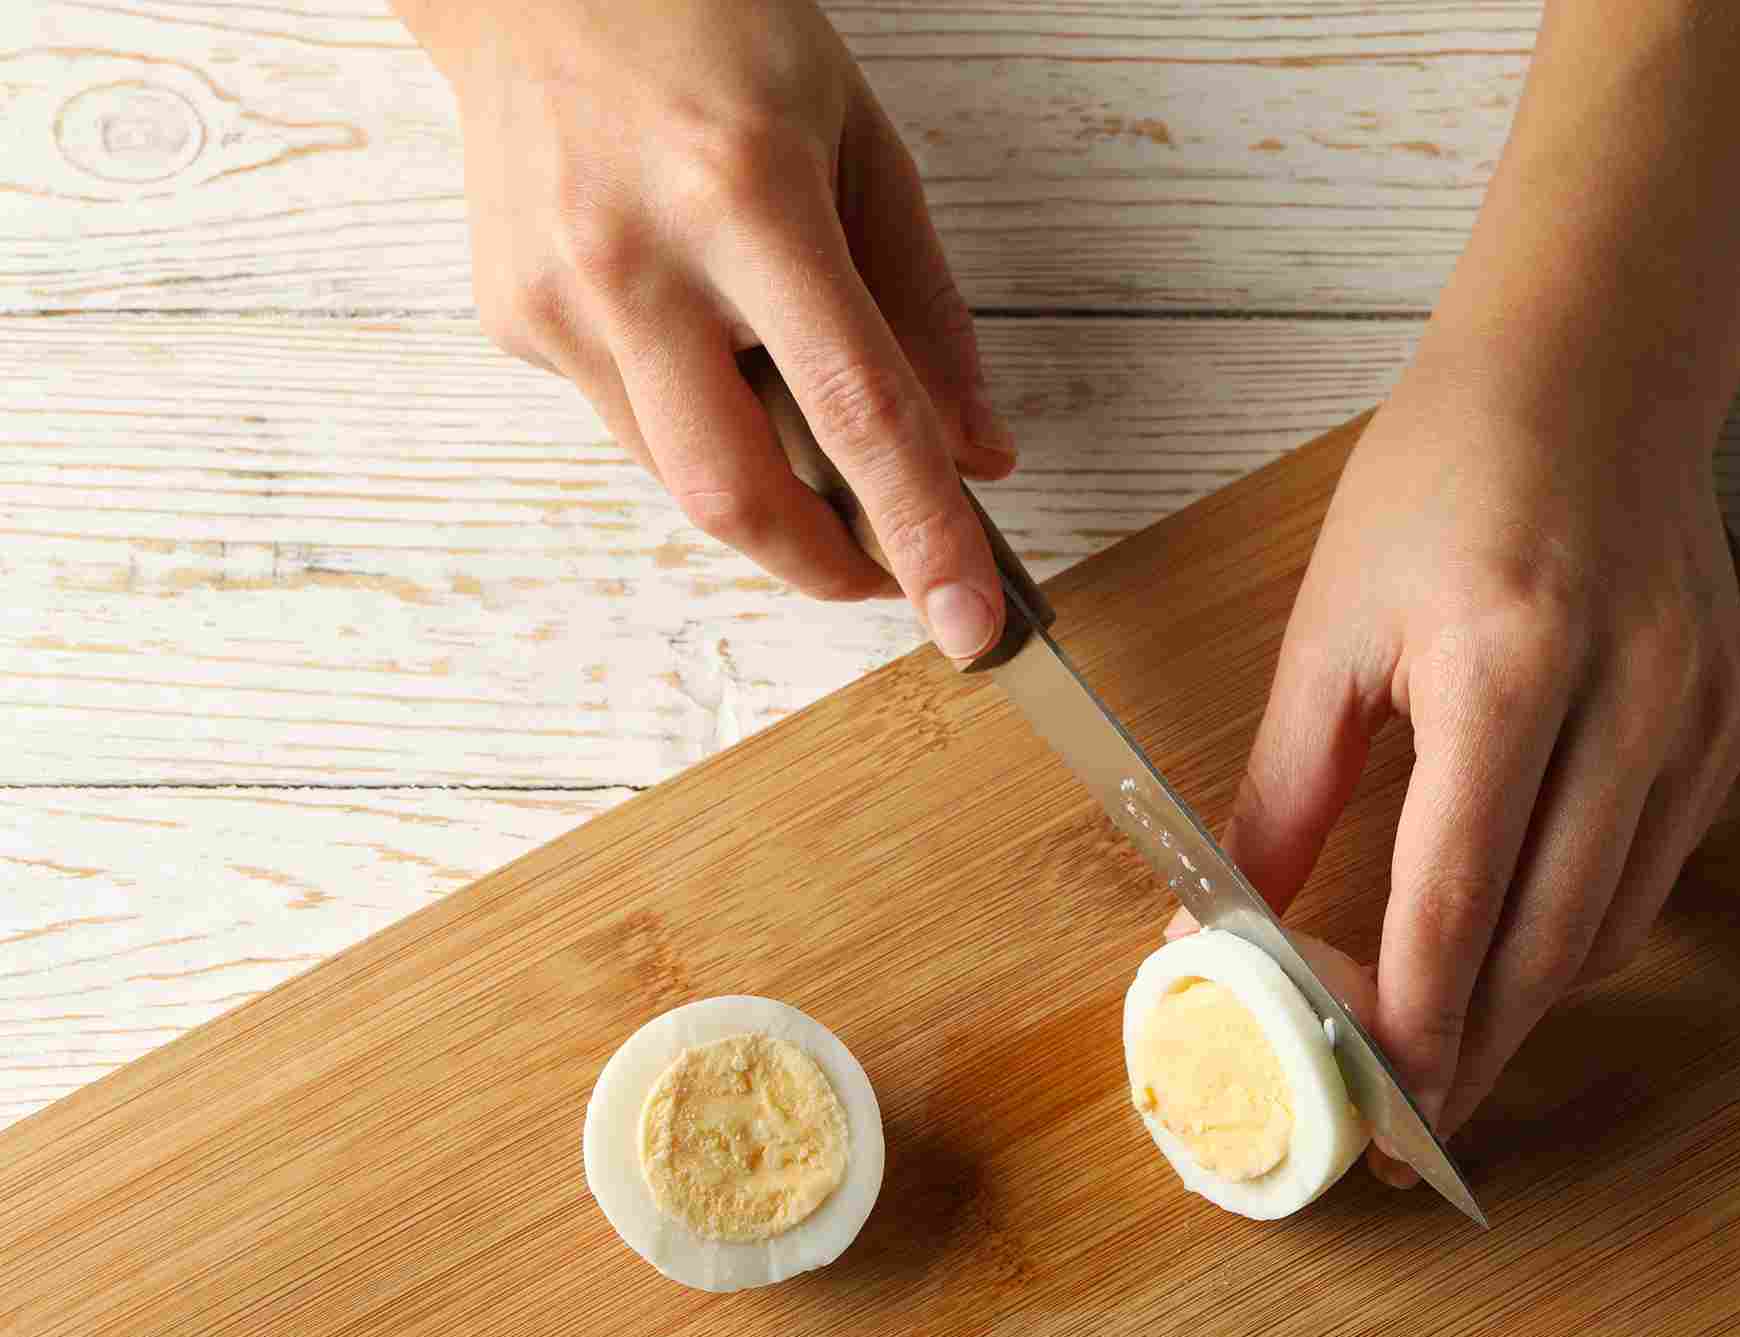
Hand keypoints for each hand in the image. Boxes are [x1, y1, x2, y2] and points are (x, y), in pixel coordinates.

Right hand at [398, 0, 1014, 657]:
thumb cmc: (712, 29)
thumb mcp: (860, 141)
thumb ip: (924, 309)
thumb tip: (977, 453)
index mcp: (745, 198)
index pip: (856, 412)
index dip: (923, 535)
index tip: (972, 625)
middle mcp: (634, 259)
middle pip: (740, 495)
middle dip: (829, 568)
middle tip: (889, 573)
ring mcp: (556, 299)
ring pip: (680, 478)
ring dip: (766, 489)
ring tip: (796, 407)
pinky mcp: (513, 322)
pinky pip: (631, 423)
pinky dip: (696, 420)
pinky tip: (699, 333)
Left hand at [1221, 324, 1739, 1182]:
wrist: (1590, 372)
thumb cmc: (1442, 478)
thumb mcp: (1330, 628)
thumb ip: (1283, 792)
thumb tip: (1225, 926)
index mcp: (1504, 668)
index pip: (1455, 903)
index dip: (1412, 1028)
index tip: (1373, 1110)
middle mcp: (1624, 701)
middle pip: (1548, 945)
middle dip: (1471, 1053)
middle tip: (1408, 1126)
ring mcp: (1697, 714)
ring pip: (1612, 926)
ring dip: (1525, 1000)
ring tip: (1448, 1040)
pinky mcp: (1735, 717)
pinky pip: (1656, 869)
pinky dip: (1582, 925)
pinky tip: (1519, 933)